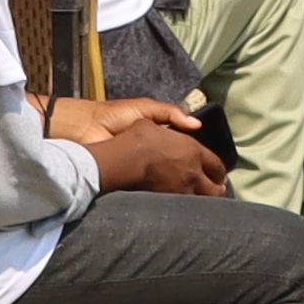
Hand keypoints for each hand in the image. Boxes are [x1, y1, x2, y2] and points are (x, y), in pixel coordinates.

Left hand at [51, 95, 221, 193]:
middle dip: (195, 173)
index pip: (186, 146)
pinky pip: (154, 185)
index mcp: (160, 134)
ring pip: (170, 177)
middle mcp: (156, 151)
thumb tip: (198, 125)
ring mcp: (146, 166)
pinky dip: (164, 189)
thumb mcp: (146, 108)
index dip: (199, 155)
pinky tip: (178, 194)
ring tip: (202, 193)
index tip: (214, 166)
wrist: (88, 129)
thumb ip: (171, 113)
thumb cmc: (116, 115)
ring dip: (183, 184)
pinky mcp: (134, 177)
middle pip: (181, 165)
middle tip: (213, 184)